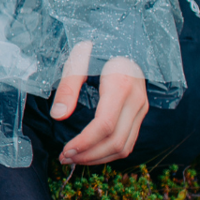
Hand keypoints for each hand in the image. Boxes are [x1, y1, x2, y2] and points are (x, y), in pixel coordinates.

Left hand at [50, 40, 148, 165]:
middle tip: (64, 157)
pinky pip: (128, 141)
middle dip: (89, 155)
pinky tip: (90, 152)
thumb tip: (58, 116)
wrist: (124, 41)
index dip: (85, 142)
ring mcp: (141, 109)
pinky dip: (109, 152)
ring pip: (125, 146)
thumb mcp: (77, 60)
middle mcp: (136, 101)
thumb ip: (68, 88)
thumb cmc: (97, 48)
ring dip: (99, 158)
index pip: (105, 125)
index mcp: (120, 86)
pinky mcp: (140, 113)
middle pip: (116, 141)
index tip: (65, 150)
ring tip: (74, 158)